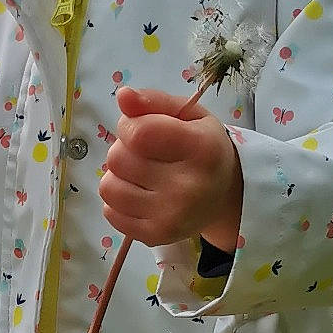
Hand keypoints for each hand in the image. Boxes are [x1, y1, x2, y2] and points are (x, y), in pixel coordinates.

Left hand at [101, 85, 242, 249]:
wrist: (224, 194)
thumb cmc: (202, 147)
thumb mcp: (189, 115)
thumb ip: (155, 101)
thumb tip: (123, 95)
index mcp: (201, 149)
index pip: (139, 133)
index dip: (129, 126)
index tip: (139, 129)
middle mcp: (189, 187)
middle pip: (119, 159)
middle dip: (124, 150)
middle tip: (147, 154)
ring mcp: (171, 216)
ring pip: (109, 187)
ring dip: (118, 176)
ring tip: (141, 174)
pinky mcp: (156, 236)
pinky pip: (110, 212)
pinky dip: (119, 200)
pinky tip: (140, 194)